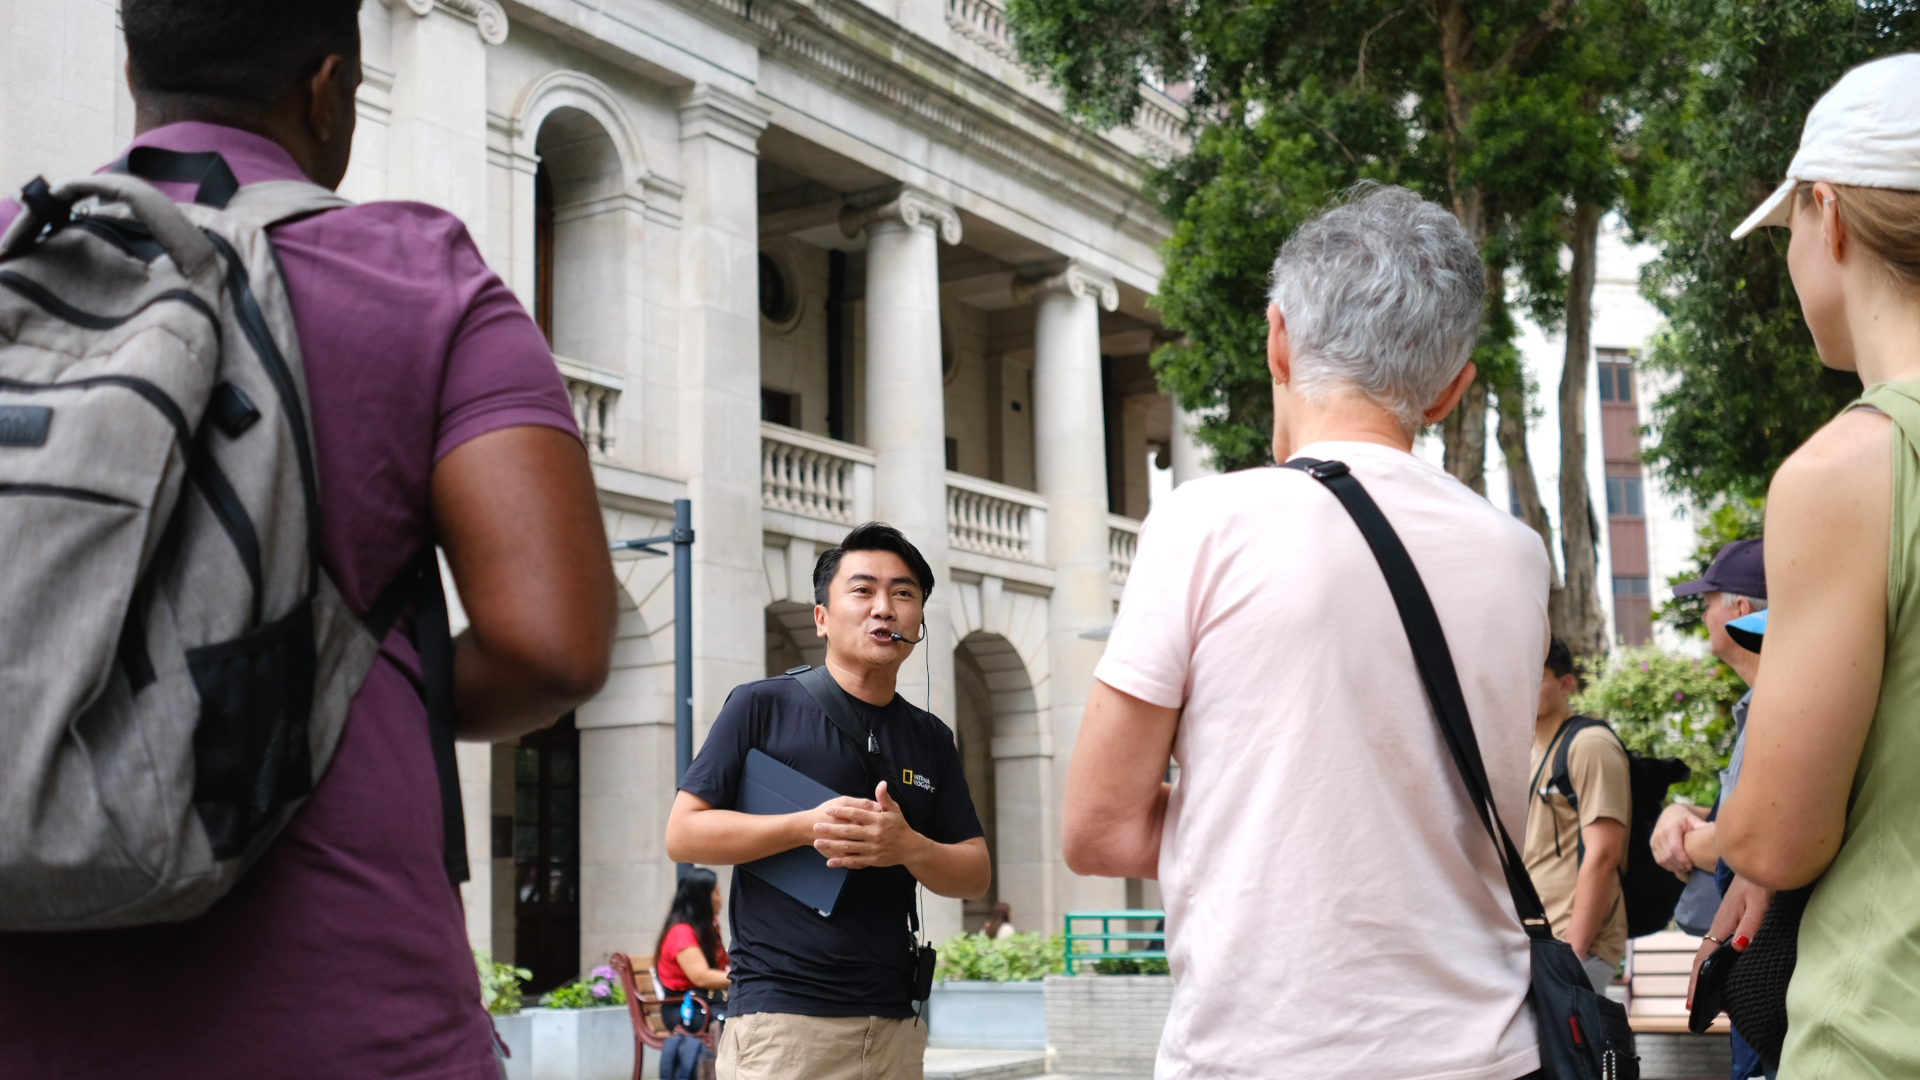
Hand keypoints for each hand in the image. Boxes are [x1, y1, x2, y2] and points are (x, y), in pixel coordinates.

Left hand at [811, 781, 925, 869]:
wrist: (910, 848)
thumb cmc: (900, 826)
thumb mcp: (895, 810)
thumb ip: (885, 798)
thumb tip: (881, 783)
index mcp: (878, 820)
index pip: (857, 814)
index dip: (841, 811)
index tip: (828, 810)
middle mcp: (874, 834)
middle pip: (849, 831)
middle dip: (831, 829)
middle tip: (816, 826)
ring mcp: (872, 848)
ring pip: (849, 847)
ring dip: (832, 845)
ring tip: (817, 843)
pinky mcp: (871, 859)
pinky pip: (854, 861)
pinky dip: (841, 862)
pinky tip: (829, 862)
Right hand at [1651, 803, 1707, 879]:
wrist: (1670, 813)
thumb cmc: (1685, 818)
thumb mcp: (1695, 820)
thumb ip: (1703, 828)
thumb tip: (1720, 835)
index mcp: (1670, 828)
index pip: (1674, 848)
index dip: (1682, 860)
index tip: (1691, 866)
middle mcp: (1659, 834)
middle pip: (1667, 857)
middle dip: (1679, 866)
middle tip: (1690, 869)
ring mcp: (1654, 840)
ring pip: (1662, 860)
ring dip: (1674, 867)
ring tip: (1685, 868)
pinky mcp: (1652, 845)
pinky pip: (1659, 860)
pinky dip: (1668, 865)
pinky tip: (1677, 866)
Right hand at [1686, 875, 1773, 1009]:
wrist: (1764, 856)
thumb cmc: (1762, 879)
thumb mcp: (1760, 903)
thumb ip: (1750, 925)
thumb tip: (1738, 948)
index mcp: (1722, 923)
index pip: (1703, 957)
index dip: (1696, 980)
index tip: (1693, 1003)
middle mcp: (1721, 925)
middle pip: (1703, 958)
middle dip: (1698, 983)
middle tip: (1700, 1009)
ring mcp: (1727, 923)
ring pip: (1712, 953)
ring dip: (1708, 974)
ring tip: (1711, 997)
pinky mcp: (1736, 921)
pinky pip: (1721, 947)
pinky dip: (1718, 963)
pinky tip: (1725, 971)